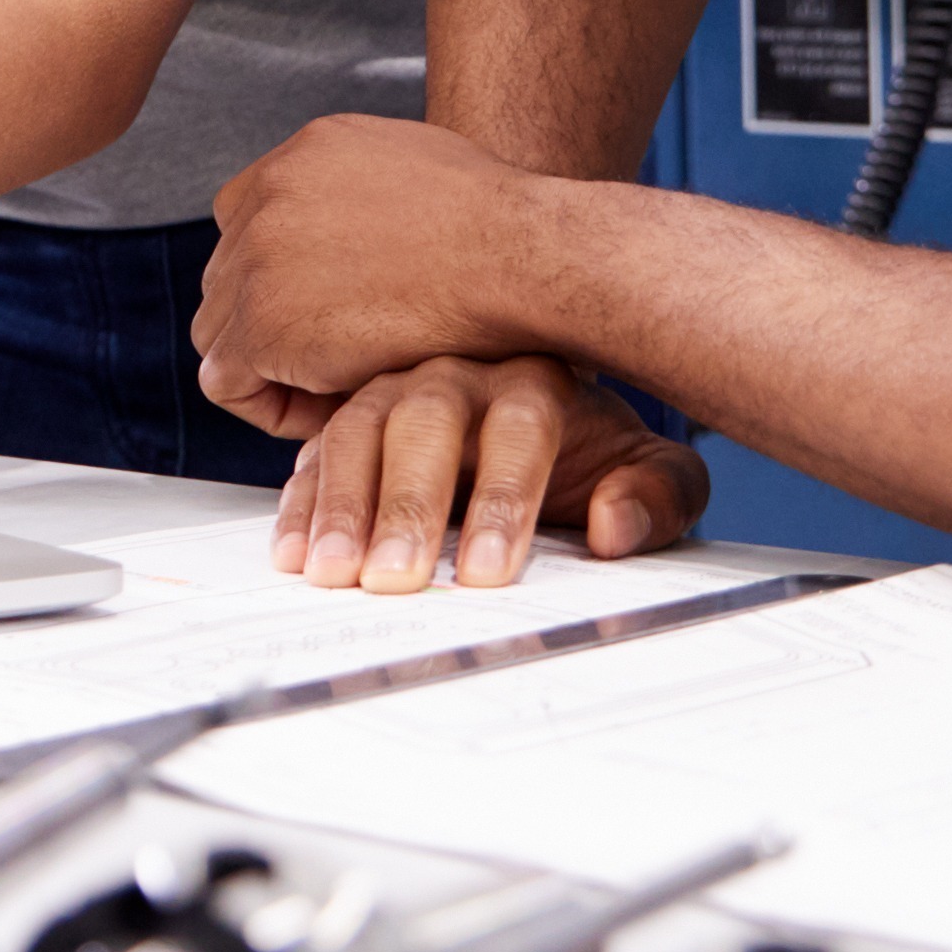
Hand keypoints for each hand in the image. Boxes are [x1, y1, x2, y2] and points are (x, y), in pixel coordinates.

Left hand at [194, 112, 563, 428]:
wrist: (516, 255)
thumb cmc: (502, 230)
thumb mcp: (421, 169)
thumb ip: (366, 192)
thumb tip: (361, 233)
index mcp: (306, 152)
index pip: (245, 216)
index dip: (278, 273)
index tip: (325, 309)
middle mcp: (270, 193)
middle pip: (228, 275)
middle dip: (273, 320)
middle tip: (338, 358)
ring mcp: (258, 254)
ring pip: (221, 328)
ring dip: (272, 363)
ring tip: (343, 386)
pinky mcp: (262, 321)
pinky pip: (228, 380)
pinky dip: (272, 404)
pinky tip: (334, 407)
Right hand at [269, 356, 707, 589]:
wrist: (555, 435)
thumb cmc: (601, 458)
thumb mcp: (654, 476)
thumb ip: (656, 496)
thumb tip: (614, 525)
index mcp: (536, 378)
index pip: (519, 425)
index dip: (503, 499)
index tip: (491, 574)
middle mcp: (459, 374)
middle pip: (422, 421)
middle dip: (407, 503)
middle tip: (397, 578)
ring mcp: (395, 391)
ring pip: (356, 429)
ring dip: (343, 505)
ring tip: (336, 574)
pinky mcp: (349, 423)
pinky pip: (313, 454)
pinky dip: (302, 504)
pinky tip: (295, 553)